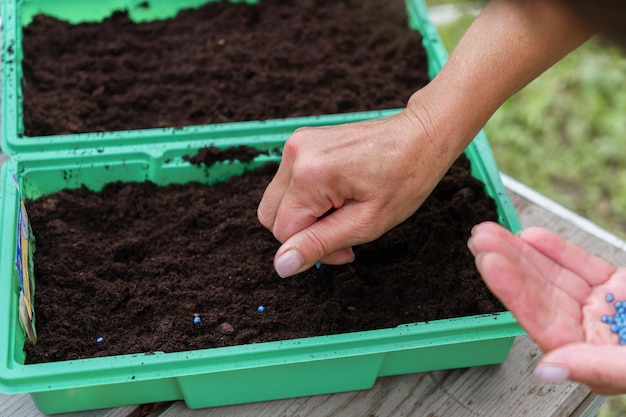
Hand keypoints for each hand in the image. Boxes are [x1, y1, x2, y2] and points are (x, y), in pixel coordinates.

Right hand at [257, 104, 457, 277]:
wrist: (421, 135)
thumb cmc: (405, 178)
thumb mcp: (365, 223)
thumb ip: (319, 244)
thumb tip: (281, 265)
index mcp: (309, 174)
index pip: (283, 231)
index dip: (311, 248)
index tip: (346, 247)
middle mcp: (295, 154)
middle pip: (272, 216)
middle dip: (303, 233)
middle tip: (343, 232)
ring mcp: (297, 144)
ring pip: (279, 201)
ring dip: (306, 216)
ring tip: (344, 211)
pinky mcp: (302, 141)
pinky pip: (289, 183)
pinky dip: (309, 198)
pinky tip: (339, 195)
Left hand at [468, 221, 625, 393]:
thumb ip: (599, 368)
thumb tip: (546, 369)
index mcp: (595, 362)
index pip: (543, 323)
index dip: (514, 291)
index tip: (487, 262)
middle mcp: (593, 336)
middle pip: (543, 296)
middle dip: (510, 264)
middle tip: (479, 236)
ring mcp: (607, 310)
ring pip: (557, 278)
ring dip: (525, 253)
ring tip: (492, 231)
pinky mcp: (622, 288)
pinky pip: (585, 267)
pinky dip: (560, 251)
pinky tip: (533, 236)